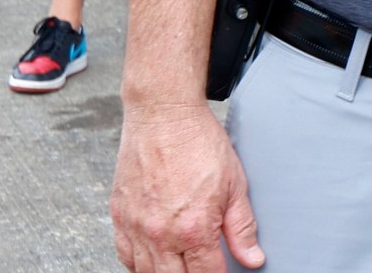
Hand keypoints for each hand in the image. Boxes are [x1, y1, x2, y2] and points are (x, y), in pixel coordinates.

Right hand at [110, 103, 262, 272]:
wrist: (163, 114)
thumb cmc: (198, 142)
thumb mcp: (234, 185)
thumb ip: (241, 228)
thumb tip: (252, 258)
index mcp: (193, 228)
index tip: (223, 272)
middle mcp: (160, 233)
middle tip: (200, 267)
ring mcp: (135, 226)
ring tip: (179, 265)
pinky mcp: (119, 215)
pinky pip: (124, 255)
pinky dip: (138, 263)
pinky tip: (153, 258)